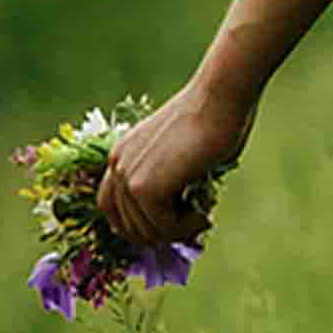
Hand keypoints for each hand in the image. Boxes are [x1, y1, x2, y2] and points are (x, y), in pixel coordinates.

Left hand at [99, 77, 255, 247]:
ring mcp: (128, 177)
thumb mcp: (181, 154)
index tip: (169, 227)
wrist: (220, 98)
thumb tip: (174, 222)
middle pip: (128, 227)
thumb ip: (168, 181)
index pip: (111, 209)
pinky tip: (205, 212)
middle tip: (194, 223)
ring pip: (147, 231)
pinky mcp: (146, 187)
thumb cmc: (214, 121)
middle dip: (162, 234)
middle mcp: (117, 165)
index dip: (138, 226)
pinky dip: (187, 228)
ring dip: (178, 232)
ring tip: (203, 214)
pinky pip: (164, 227)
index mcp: (122, 155)